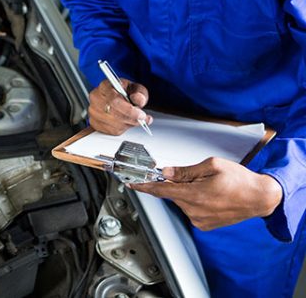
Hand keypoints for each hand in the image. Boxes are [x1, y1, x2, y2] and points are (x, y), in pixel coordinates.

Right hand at [88, 78, 152, 134]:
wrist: (118, 98)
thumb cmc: (125, 92)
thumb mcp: (136, 88)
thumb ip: (140, 93)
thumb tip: (139, 100)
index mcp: (105, 86)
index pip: (114, 100)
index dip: (129, 110)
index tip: (141, 114)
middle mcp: (96, 98)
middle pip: (113, 113)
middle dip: (131, 118)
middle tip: (143, 118)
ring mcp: (93, 112)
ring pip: (114, 124)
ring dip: (128, 124)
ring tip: (136, 119)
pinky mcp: (95, 123)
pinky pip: (112, 131)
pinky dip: (123, 129)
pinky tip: (127, 122)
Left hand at [130, 157, 282, 230]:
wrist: (260, 198)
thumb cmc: (240, 180)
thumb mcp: (212, 166)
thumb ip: (185, 171)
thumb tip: (166, 172)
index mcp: (194, 194)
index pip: (160, 190)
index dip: (144, 186)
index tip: (132, 184)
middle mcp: (194, 210)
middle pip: (172, 194)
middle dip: (177, 184)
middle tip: (196, 177)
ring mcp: (199, 220)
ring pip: (182, 201)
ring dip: (188, 192)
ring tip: (209, 187)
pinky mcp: (204, 225)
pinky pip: (191, 210)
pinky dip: (195, 201)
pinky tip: (210, 196)